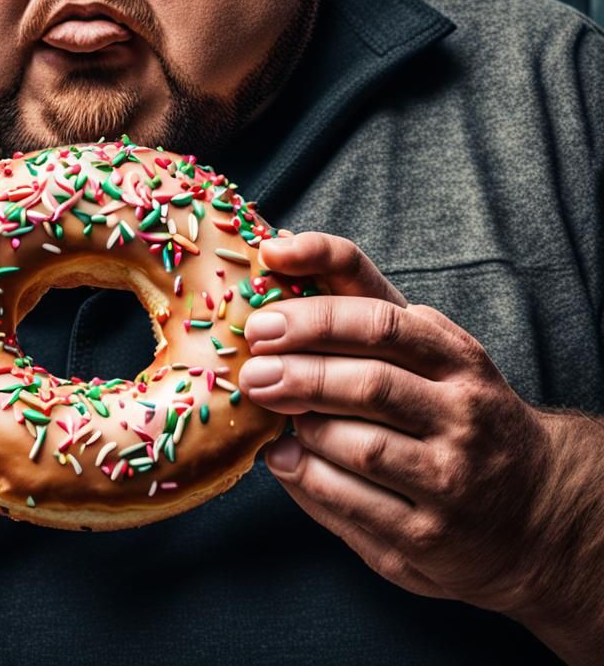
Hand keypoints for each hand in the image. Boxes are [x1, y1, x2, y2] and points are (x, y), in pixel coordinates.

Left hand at [240, 231, 553, 616]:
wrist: (538, 510)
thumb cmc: (453, 410)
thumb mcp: (429, 354)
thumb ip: (364, 310)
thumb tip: (279, 253)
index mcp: (459, 360)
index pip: (382, 320)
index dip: (317, 312)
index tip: (265, 309)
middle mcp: (465, 415)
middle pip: (368, 382)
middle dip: (299, 371)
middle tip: (253, 367)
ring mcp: (451, 479)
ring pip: (359, 445)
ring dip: (303, 425)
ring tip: (271, 409)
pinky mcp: (427, 537)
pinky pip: (350, 502)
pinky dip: (303, 475)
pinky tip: (282, 455)